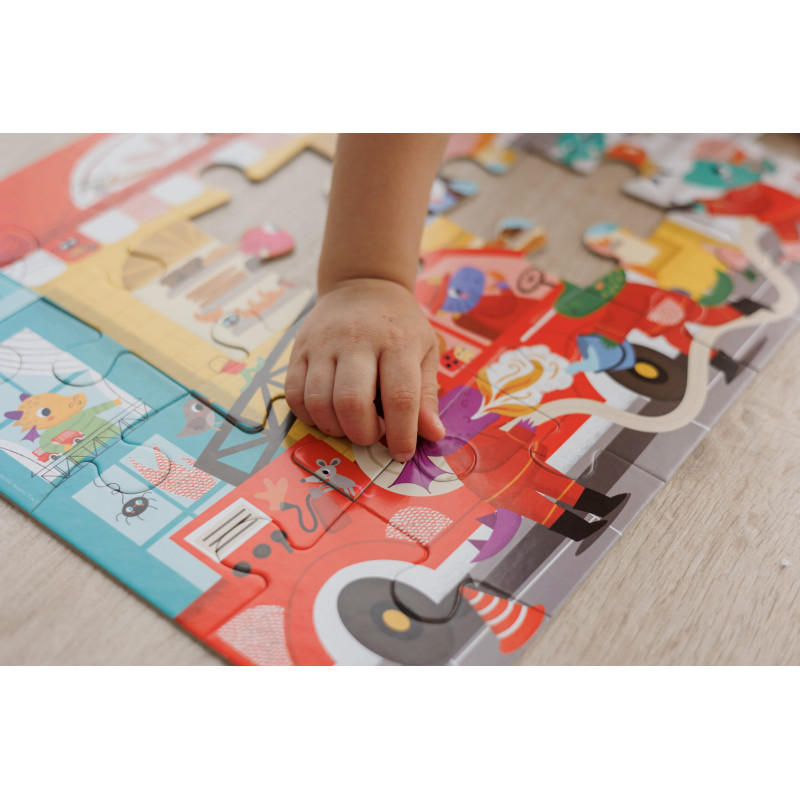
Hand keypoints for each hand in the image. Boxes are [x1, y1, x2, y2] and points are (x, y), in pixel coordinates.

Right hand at [285, 278, 444, 461]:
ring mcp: (323, 343)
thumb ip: (427, 395)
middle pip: (351, 402)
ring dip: (335, 428)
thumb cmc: (399, 326)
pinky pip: (294, 394)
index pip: (399, 397)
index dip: (401, 434)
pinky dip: (309, 416)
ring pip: (318, 401)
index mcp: (397, 342)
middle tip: (372, 435)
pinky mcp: (299, 349)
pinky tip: (327, 414)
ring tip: (350, 425)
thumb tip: (432, 435)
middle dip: (362, 433)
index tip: (402, 452)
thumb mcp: (425, 351)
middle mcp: (357, 340)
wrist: (363, 285)